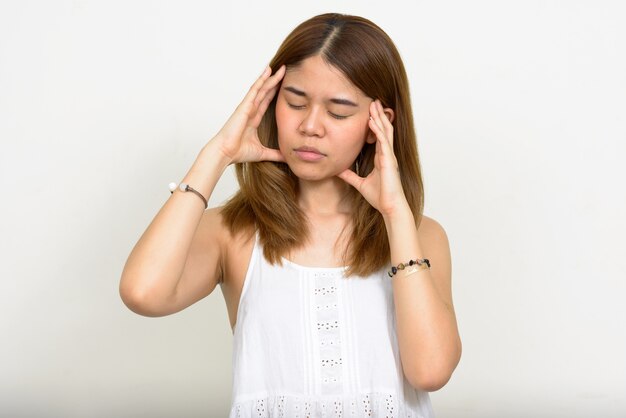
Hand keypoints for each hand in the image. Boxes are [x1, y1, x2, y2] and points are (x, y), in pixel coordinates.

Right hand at [211, 65, 286, 163]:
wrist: (225, 153)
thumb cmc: (238, 152)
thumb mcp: (263, 153)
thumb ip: (275, 154)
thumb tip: (288, 158)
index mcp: (254, 119)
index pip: (267, 102)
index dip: (275, 92)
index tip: (284, 84)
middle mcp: (251, 110)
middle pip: (265, 92)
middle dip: (275, 81)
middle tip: (286, 70)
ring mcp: (247, 107)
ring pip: (261, 88)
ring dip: (270, 77)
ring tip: (280, 67)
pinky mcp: (244, 106)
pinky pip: (254, 90)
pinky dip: (261, 80)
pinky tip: (268, 71)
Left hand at [337, 99, 408, 216]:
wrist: (389, 207)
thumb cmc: (379, 197)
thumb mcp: (359, 184)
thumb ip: (350, 176)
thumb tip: (338, 171)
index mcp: (381, 158)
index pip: (379, 135)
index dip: (375, 123)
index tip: (369, 112)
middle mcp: (387, 154)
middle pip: (383, 129)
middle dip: (378, 115)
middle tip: (373, 101)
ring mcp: (389, 156)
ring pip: (385, 131)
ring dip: (379, 117)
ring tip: (374, 104)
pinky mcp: (389, 160)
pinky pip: (384, 141)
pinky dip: (378, 130)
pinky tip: (372, 121)